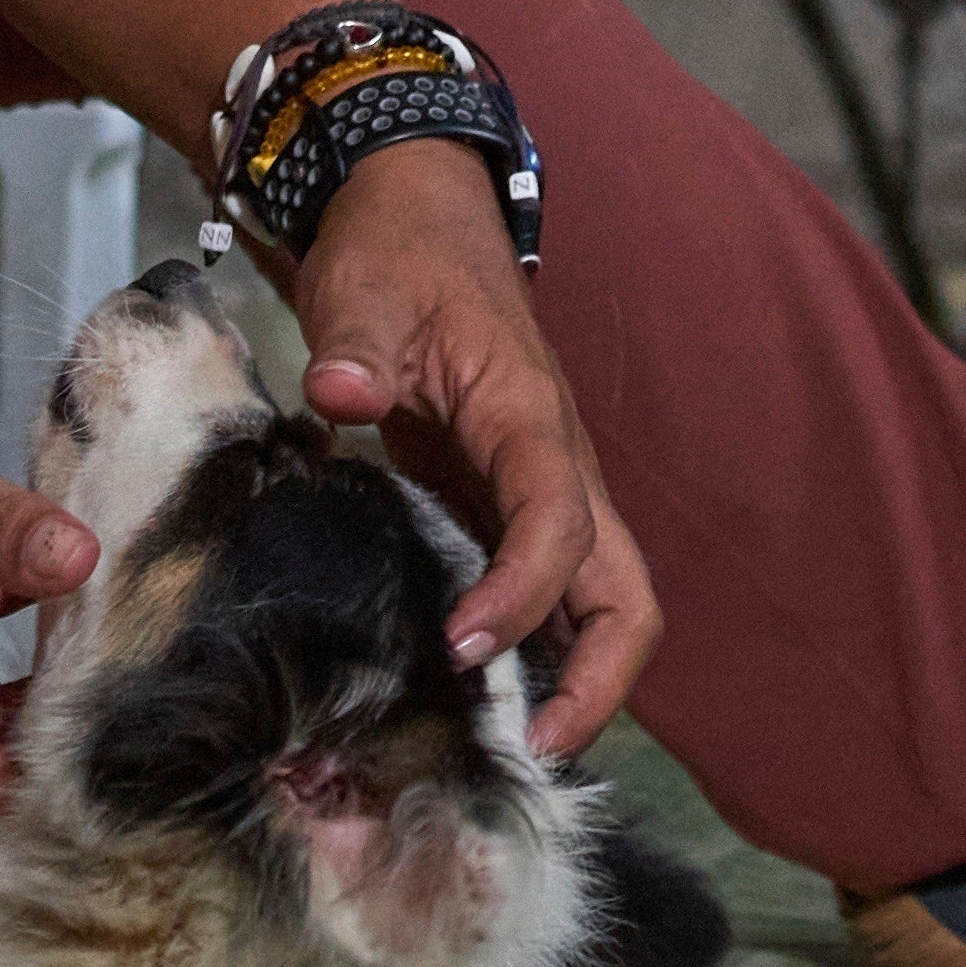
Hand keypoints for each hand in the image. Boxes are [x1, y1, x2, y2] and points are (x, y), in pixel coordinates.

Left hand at [287, 148, 657, 754]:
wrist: (417, 215)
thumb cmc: (398, 254)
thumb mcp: (364, 287)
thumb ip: (356, 344)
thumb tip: (340, 393)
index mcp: (527, 418)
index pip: (559, 521)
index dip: (522, 594)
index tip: (458, 649)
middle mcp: (558, 468)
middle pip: (625, 593)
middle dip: (599, 681)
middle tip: (530, 749)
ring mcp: (542, 495)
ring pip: (600, 604)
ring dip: (576, 683)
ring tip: (505, 751)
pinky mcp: (510, 510)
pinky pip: (550, 598)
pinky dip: (534, 657)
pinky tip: (473, 703)